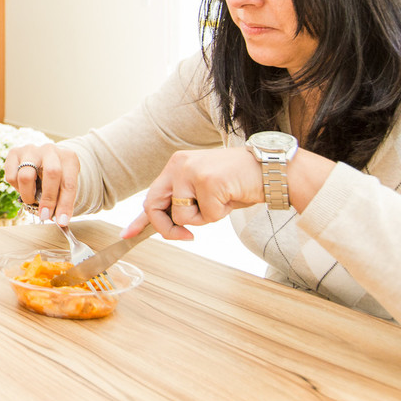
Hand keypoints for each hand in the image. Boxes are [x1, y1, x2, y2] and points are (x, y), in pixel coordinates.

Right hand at [3, 143, 81, 223]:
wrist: (45, 159)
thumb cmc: (57, 177)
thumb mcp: (64, 186)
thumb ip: (62, 200)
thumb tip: (58, 220)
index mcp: (68, 157)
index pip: (68, 183)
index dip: (65, 204)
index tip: (62, 221)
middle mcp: (50, 150)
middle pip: (51, 173)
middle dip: (48, 199)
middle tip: (45, 215)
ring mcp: (31, 149)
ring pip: (26, 176)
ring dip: (28, 195)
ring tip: (32, 199)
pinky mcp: (14, 153)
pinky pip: (11, 176)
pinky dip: (16, 188)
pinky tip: (23, 187)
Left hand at [125, 147, 271, 241]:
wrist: (273, 171)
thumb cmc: (240, 183)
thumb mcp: (205, 193)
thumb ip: (185, 204)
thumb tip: (168, 228)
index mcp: (177, 165)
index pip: (151, 196)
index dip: (140, 219)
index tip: (127, 235)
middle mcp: (179, 164)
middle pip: (154, 207)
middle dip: (168, 229)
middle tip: (188, 236)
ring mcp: (192, 171)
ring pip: (182, 216)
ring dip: (204, 219)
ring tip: (222, 201)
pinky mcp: (208, 181)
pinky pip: (207, 216)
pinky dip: (221, 215)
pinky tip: (232, 197)